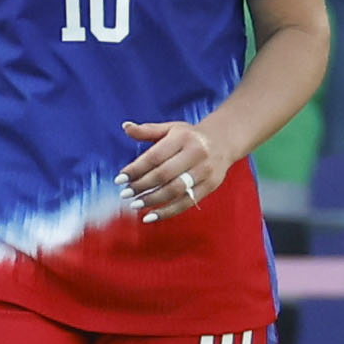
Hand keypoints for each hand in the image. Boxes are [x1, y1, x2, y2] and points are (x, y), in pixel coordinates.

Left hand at [115, 118, 231, 220]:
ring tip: (135, 205)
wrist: (223, 141)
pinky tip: (150, 217)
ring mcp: (205, 171)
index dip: (136, 169)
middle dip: (142, 186)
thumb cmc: (189, 136)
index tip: (120, 179)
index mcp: (182, 138)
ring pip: (175, 190)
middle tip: (125, 194)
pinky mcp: (210, 185)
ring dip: (153, 200)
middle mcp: (196, 153)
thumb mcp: (170, 128)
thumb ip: (147, 130)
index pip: (154, 156)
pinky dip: (167, 212)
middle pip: (164, 174)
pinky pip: (186, 202)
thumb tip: (125, 127)